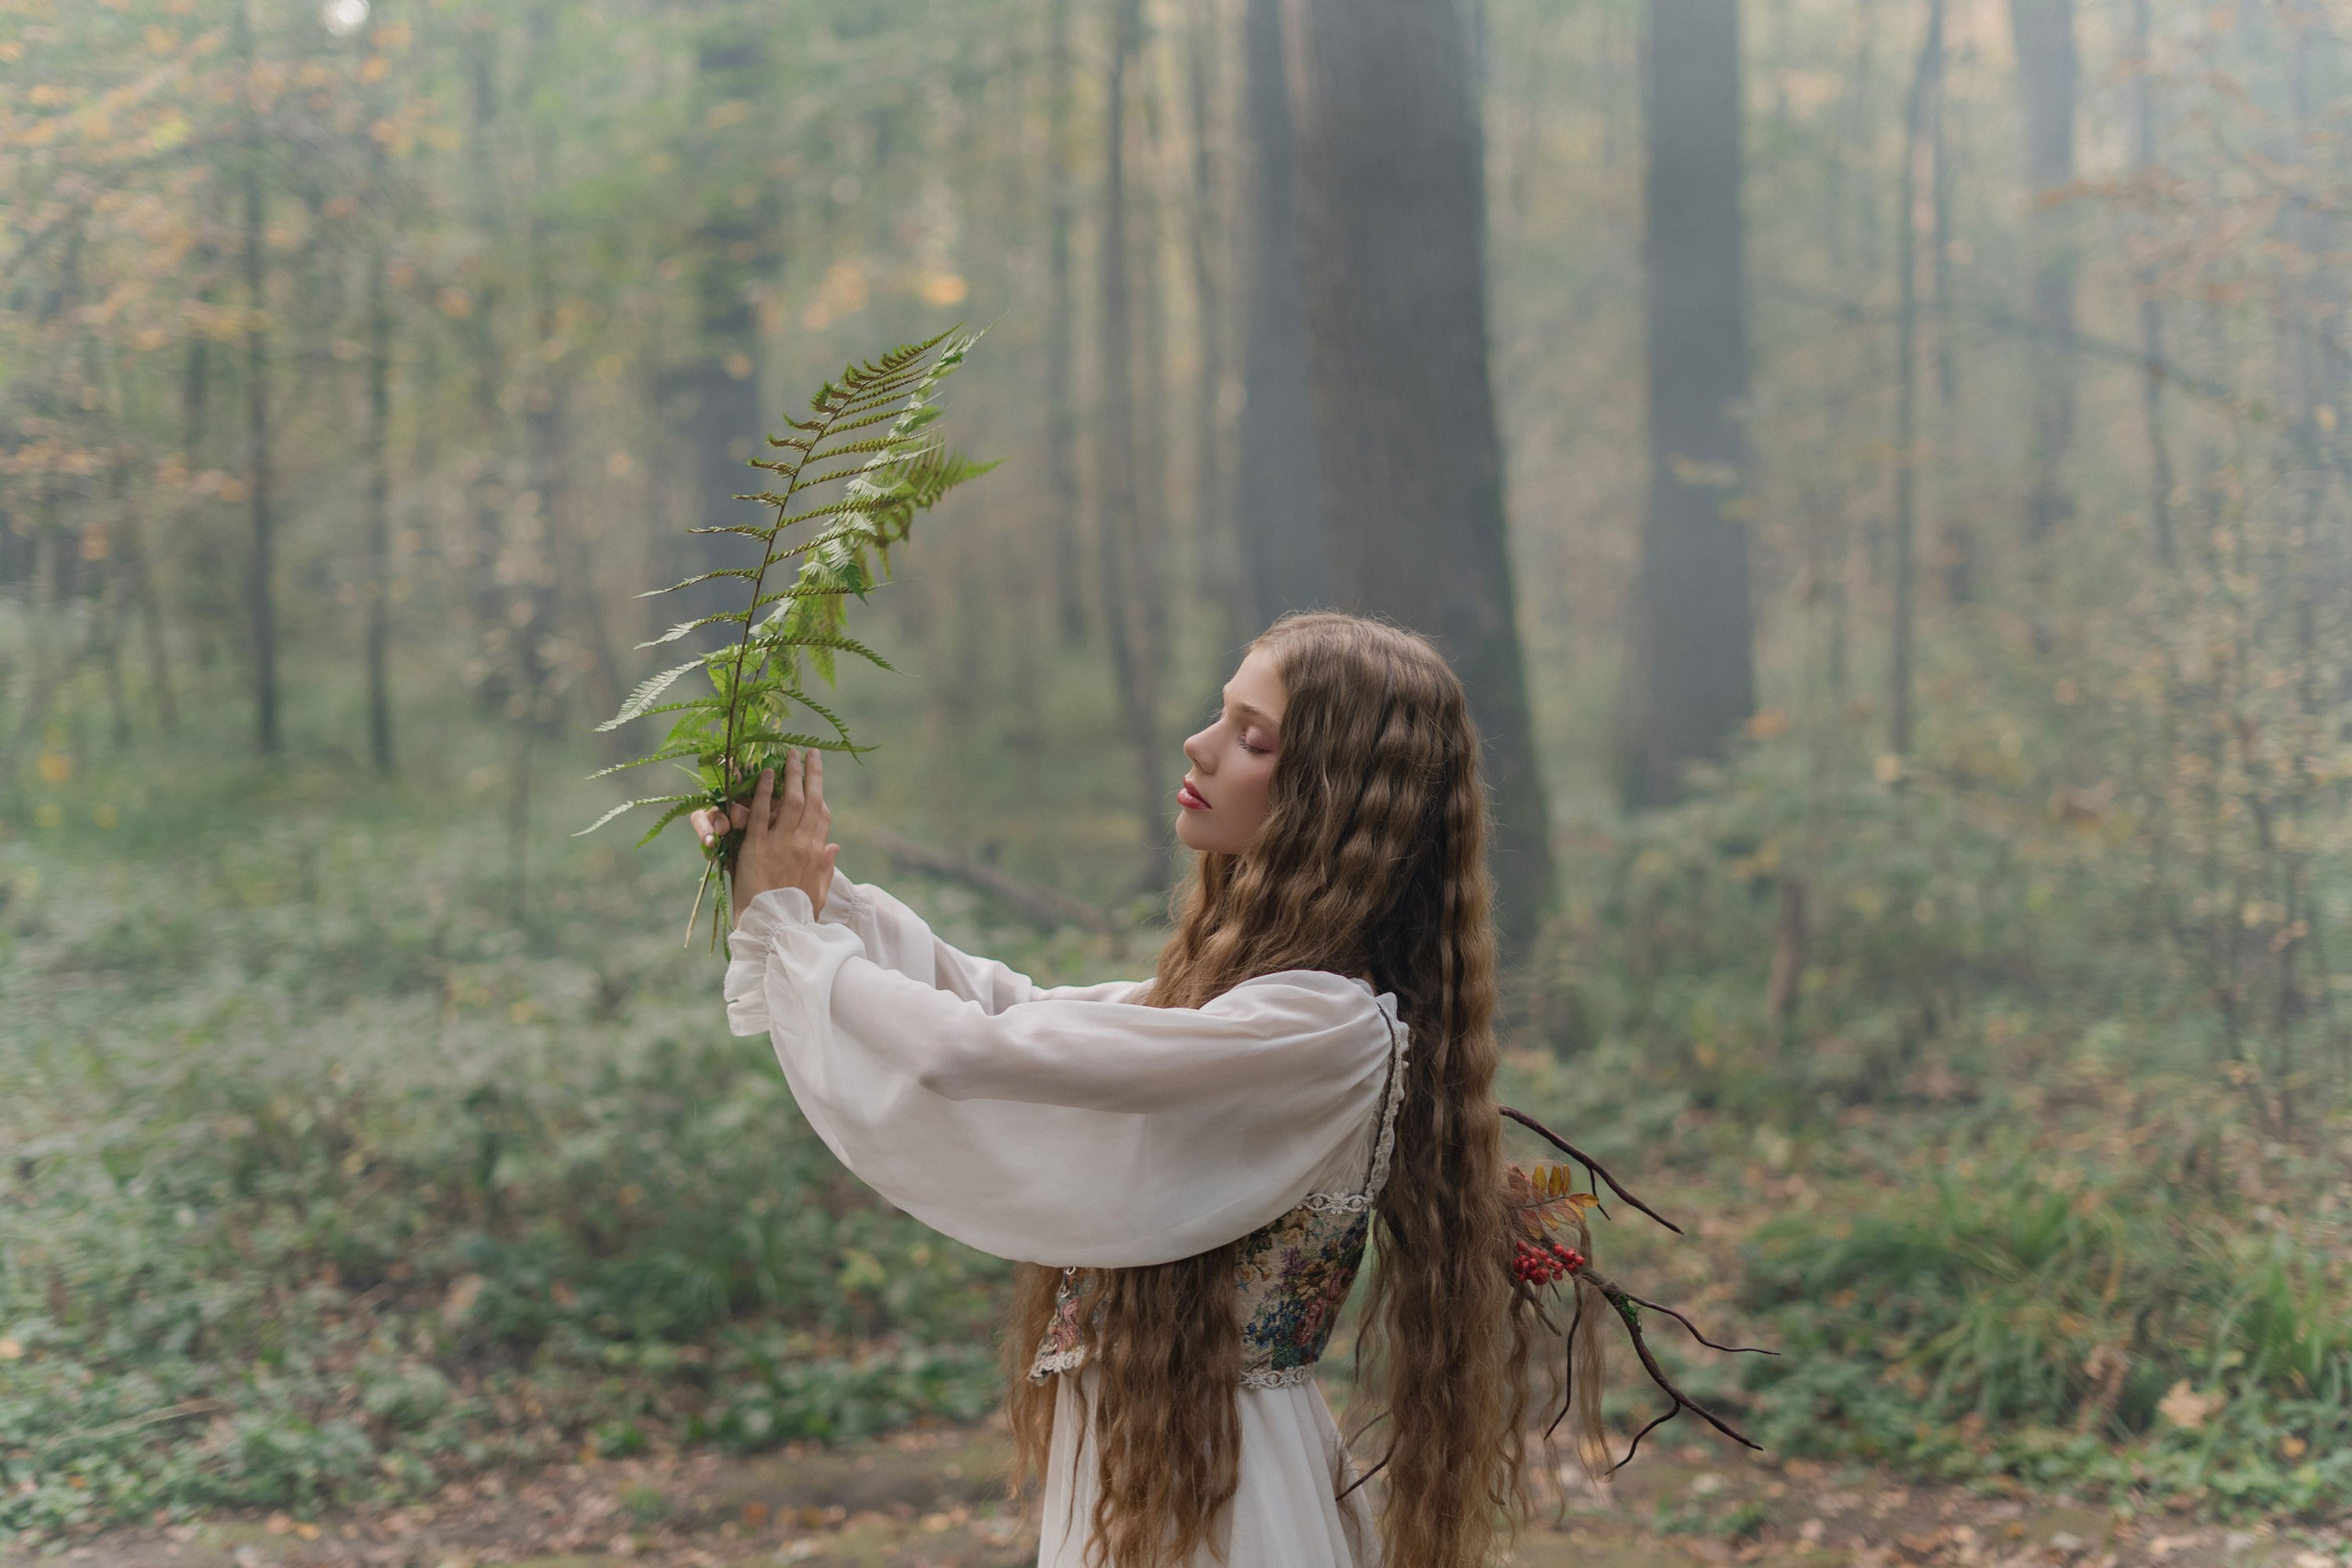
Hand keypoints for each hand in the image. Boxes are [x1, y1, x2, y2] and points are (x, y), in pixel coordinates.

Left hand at [688, 749, 839, 926]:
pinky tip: (767, 774)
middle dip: (811, 774)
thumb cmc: (797, 914)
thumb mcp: (819, 892)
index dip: (821, 793)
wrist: (774, 928)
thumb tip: (835, 847)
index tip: (817, 775)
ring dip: (791, 775)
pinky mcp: (756, 847)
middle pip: (810, 800)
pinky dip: (765, 792)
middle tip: (809, 753)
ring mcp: (780, 844)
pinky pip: (761, 814)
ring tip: (789, 755)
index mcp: (817, 855)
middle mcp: (802, 844)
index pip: (823, 816)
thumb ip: (826, 868)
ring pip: (789, 801)